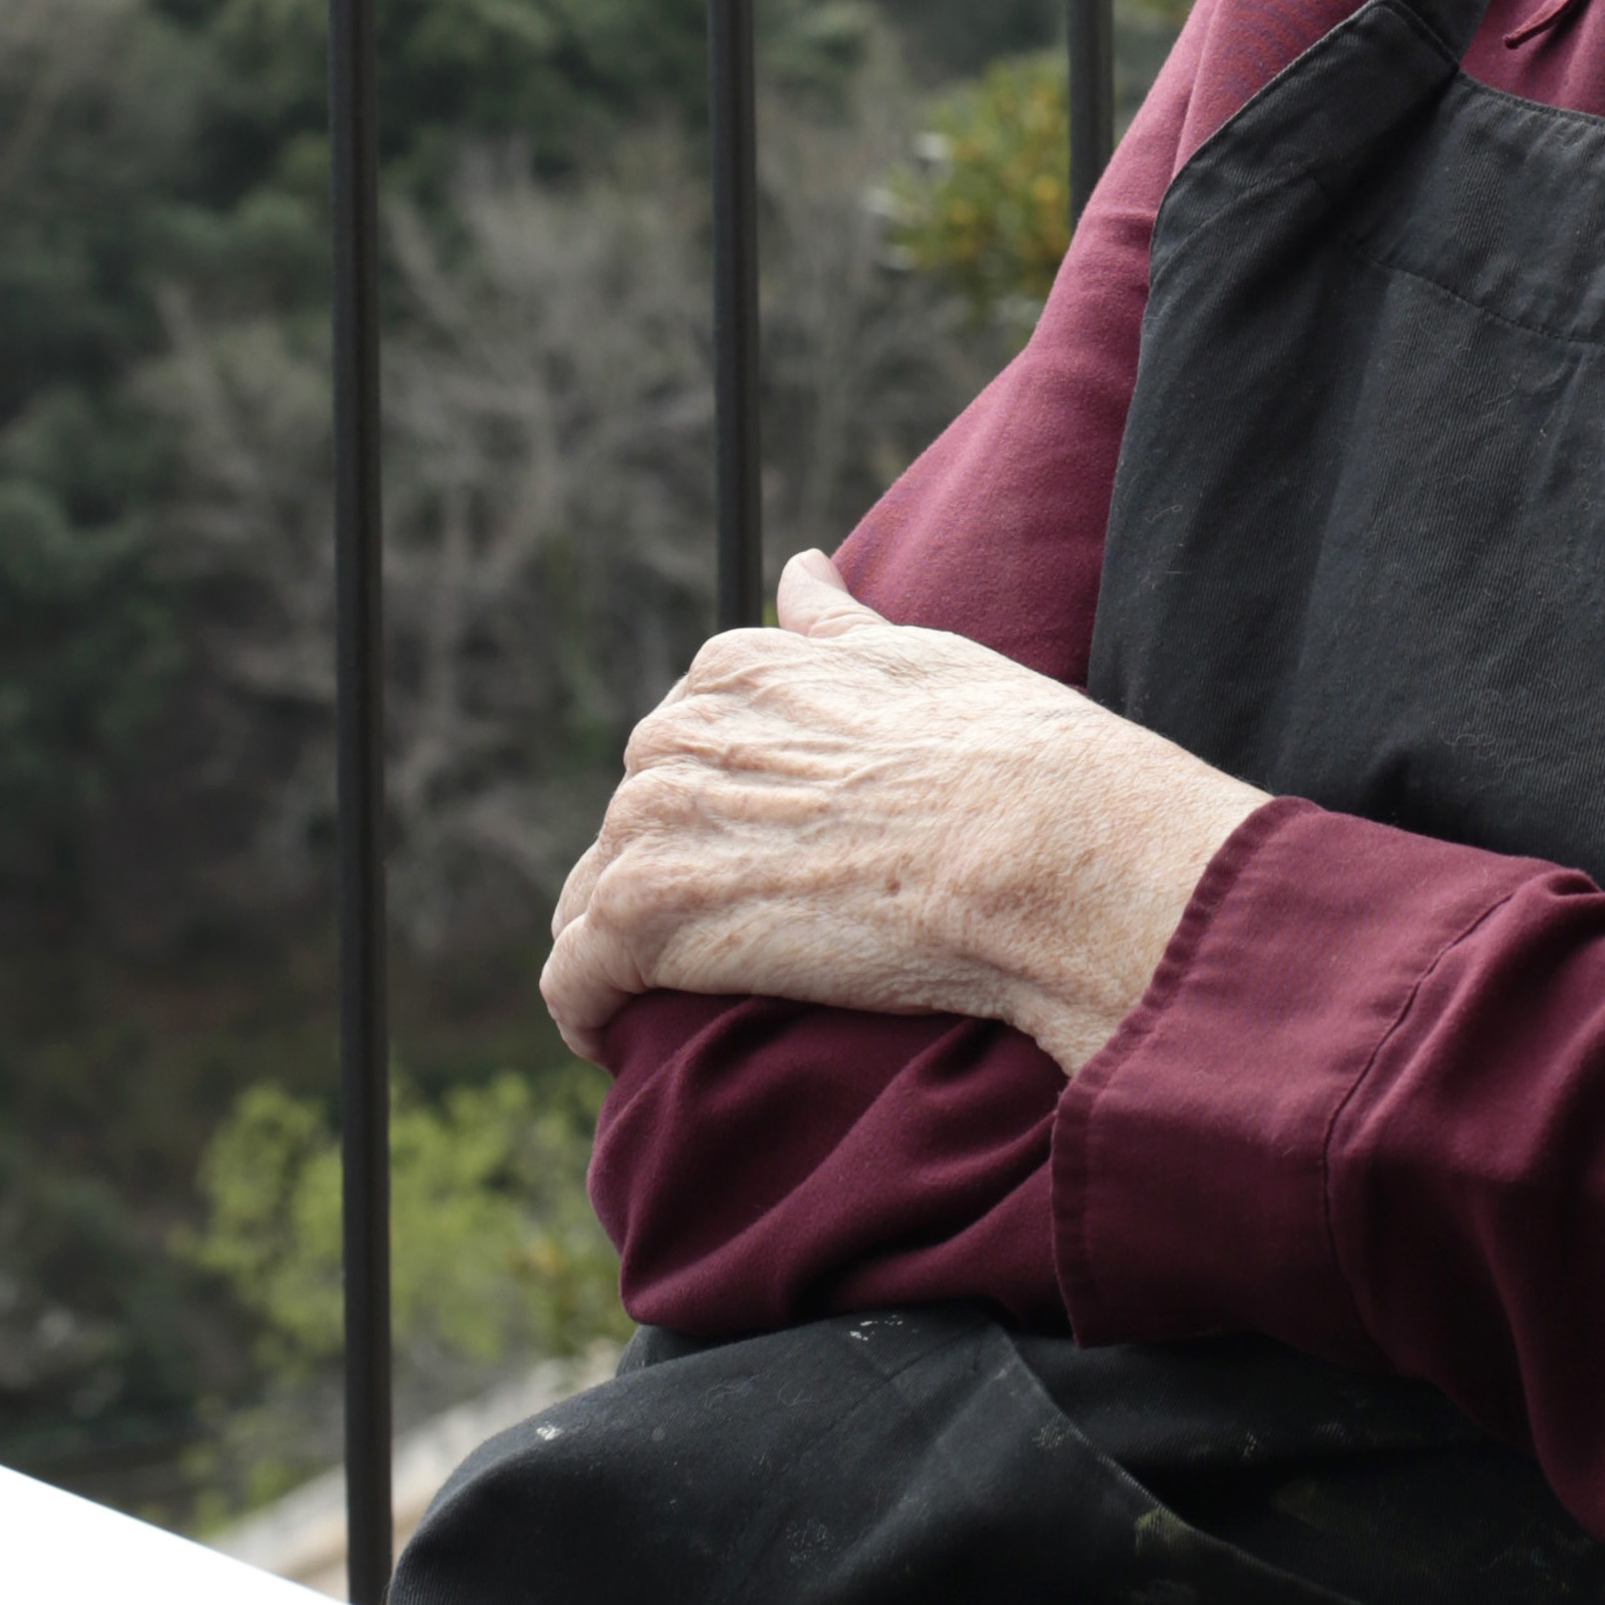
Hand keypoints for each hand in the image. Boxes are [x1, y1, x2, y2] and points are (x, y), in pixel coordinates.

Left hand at [540, 551, 1266, 1074]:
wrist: (1032, 846)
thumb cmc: (1003, 755)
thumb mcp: (917, 657)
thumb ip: (836, 624)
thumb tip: (801, 567)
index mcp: (738, 669)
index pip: (681, 741)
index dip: (718, 804)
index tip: (760, 853)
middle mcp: (678, 731)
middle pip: (633, 820)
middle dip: (671, 873)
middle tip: (744, 935)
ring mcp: (656, 823)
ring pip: (593, 899)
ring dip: (627, 948)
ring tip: (681, 999)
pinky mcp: (645, 919)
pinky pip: (572, 980)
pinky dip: (588, 1011)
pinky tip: (615, 1037)